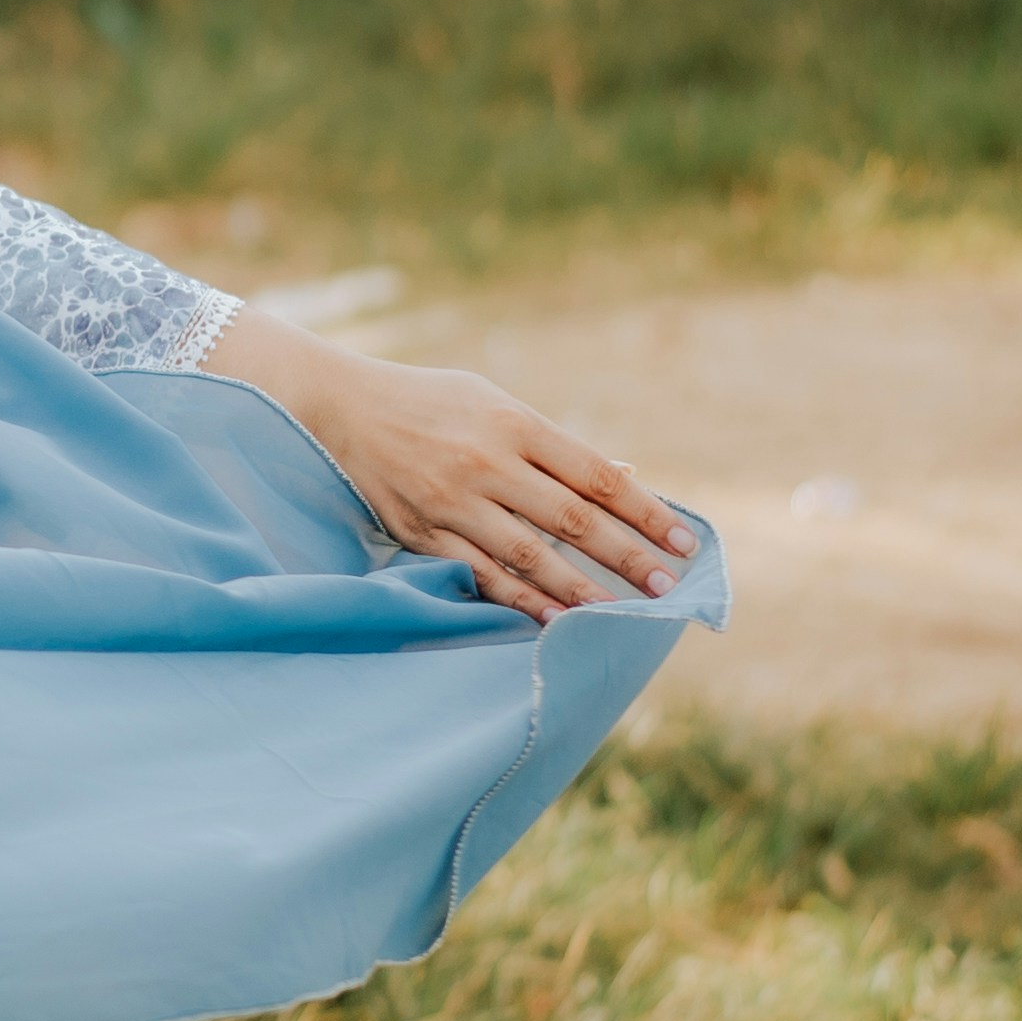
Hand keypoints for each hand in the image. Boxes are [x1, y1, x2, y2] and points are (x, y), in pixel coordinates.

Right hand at [209, 314, 698, 622]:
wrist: (338, 407)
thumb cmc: (429, 402)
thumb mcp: (494, 402)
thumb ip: (555, 445)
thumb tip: (624, 478)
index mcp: (514, 423)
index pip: (596, 475)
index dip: (646, 511)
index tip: (683, 542)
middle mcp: (487, 463)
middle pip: (573, 519)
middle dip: (628, 556)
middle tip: (666, 588)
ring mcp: (453, 502)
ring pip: (530, 556)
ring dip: (581, 589)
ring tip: (619, 614)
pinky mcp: (422, 533)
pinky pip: (481, 576)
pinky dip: (521, 600)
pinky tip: (554, 618)